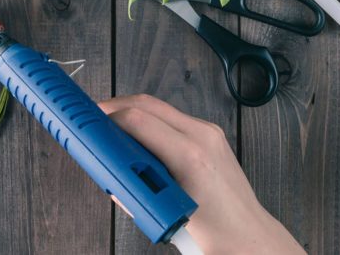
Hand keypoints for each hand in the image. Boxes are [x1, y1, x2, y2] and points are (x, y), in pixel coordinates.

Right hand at [100, 95, 304, 254]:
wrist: (248, 236)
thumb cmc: (213, 232)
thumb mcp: (162, 215)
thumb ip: (131, 192)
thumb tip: (108, 173)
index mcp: (189, 156)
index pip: (139, 119)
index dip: (109, 117)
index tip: (91, 122)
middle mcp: (202, 136)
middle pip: (147, 103)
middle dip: (116, 106)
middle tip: (94, 117)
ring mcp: (209, 132)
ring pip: (159, 106)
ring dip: (132, 111)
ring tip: (112, 126)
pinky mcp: (210, 133)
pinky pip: (172, 117)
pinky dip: (150, 120)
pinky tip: (138, 134)